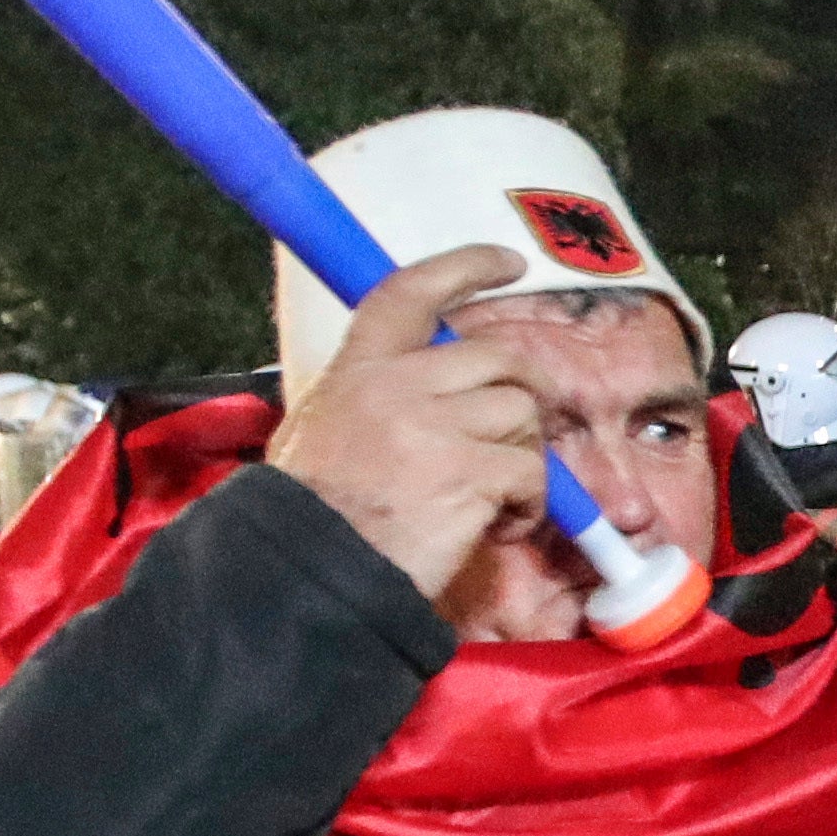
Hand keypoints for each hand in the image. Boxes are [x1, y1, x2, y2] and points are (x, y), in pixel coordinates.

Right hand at [266, 246, 564, 602]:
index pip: (412, 291)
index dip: (465, 267)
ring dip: (524, 457)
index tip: (507, 262)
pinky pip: (530, 471)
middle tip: (521, 432)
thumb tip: (436, 385)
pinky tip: (500, 527)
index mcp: (357, 368)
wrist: (305, 573)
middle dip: (524, 391)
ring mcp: (435, 426)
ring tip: (496, 497)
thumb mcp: (323, 430)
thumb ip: (376, 395)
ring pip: (521, 412)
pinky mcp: (469, 473)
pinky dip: (528, 504)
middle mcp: (397, 384)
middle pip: (497, 356)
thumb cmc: (312, 515)